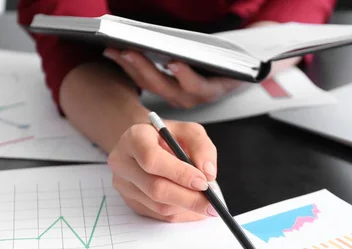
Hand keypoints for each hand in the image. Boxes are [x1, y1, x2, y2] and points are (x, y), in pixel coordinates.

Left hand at [103, 48, 243, 108]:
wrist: (231, 74)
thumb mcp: (237, 63)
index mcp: (212, 90)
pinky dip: (129, 66)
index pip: (197, 86)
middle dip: (146, 68)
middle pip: (166, 87)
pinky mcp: (166, 89)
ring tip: (115, 48)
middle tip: (129, 50)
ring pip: (151, 84)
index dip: (185, 75)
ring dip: (132, 67)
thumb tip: (235, 59)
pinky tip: (115, 52)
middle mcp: (192, 97)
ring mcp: (177, 95)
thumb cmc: (232, 65)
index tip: (173, 61)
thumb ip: (233, 63)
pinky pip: (144, 80)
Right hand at [107, 120, 217, 221]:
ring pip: (159, 206)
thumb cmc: (167, 137)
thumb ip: (202, 147)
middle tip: (212, 203)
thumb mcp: (188, 131)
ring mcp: (124, 185)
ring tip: (206, 202)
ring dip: (187, 207)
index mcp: (135, 138)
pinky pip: (159, 216)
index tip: (203, 182)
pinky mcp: (131, 202)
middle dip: (189, 198)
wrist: (146, 145)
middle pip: (155, 188)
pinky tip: (194, 207)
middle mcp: (123, 162)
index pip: (152, 160)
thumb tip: (208, 174)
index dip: (180, 174)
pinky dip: (182, 214)